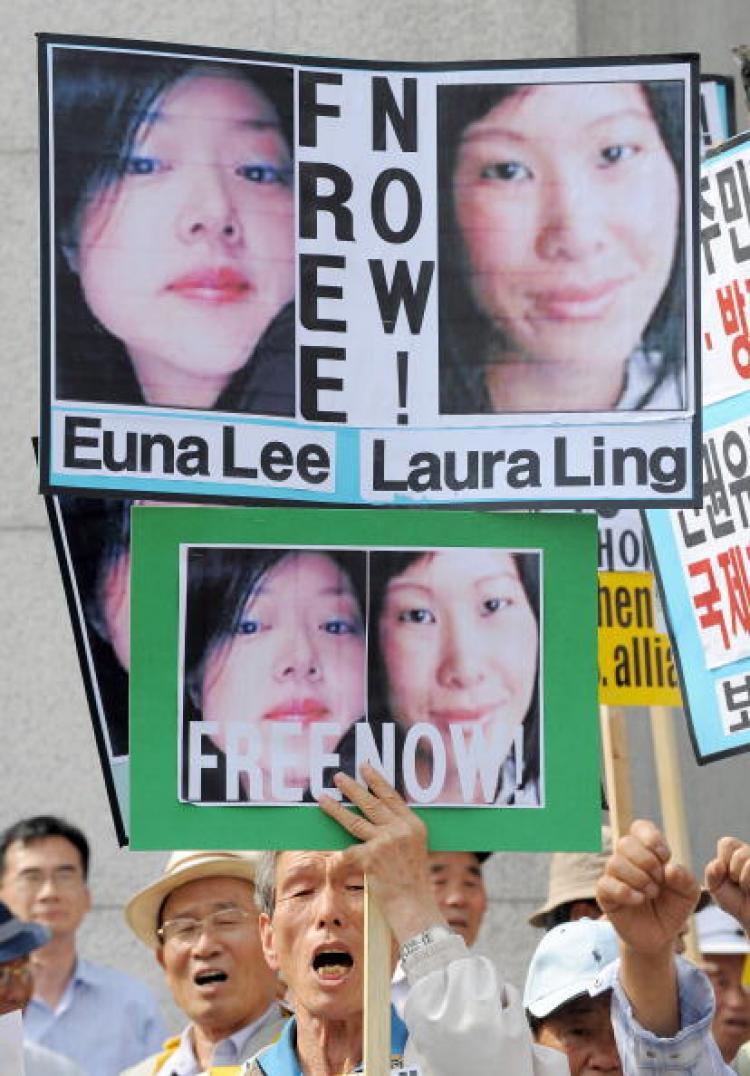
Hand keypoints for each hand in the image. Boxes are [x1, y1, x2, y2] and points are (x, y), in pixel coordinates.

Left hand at [319, 764, 445, 942]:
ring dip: (335, 808)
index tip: (365, 768)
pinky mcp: (370, 857)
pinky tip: (337, 858)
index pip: (392, 797)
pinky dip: (342, 856)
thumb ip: (399, 833)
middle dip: (353, 788)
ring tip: (322, 797)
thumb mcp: (414, 850)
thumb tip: (375, 819)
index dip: (377, 781)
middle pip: (371, 803)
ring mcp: (384, 843)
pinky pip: (349, 851)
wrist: (414, 907)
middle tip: (339, 777)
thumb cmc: (413, 883)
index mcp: (414, 825)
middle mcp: (400, 830)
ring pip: (354, 820)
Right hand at [596, 819, 699, 954]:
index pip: (640, 827)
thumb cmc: (672, 907)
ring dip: (639, 879)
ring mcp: (614, 875)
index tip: (665, 857)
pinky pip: (606, 884)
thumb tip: (669, 867)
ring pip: (615, 862)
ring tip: (651, 893)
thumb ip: (685, 878)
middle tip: (659, 880)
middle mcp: (627, 859)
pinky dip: (625, 892)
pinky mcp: (605, 894)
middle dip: (647, 862)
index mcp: (646, 851)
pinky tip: (638, 900)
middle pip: (625, 843)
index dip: (652, 838)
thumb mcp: (688, 893)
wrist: (661, 935)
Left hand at [705, 836, 749, 935]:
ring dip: (743, 879)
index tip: (727, 876)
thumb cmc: (736, 902)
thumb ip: (711, 872)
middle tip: (739, 884)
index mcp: (738, 852)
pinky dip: (749, 883)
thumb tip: (718, 864)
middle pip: (738, 851)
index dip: (723, 861)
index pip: (727, 843)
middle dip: (733, 871)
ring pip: (747, 860)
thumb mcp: (715, 887)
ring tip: (748, 888)